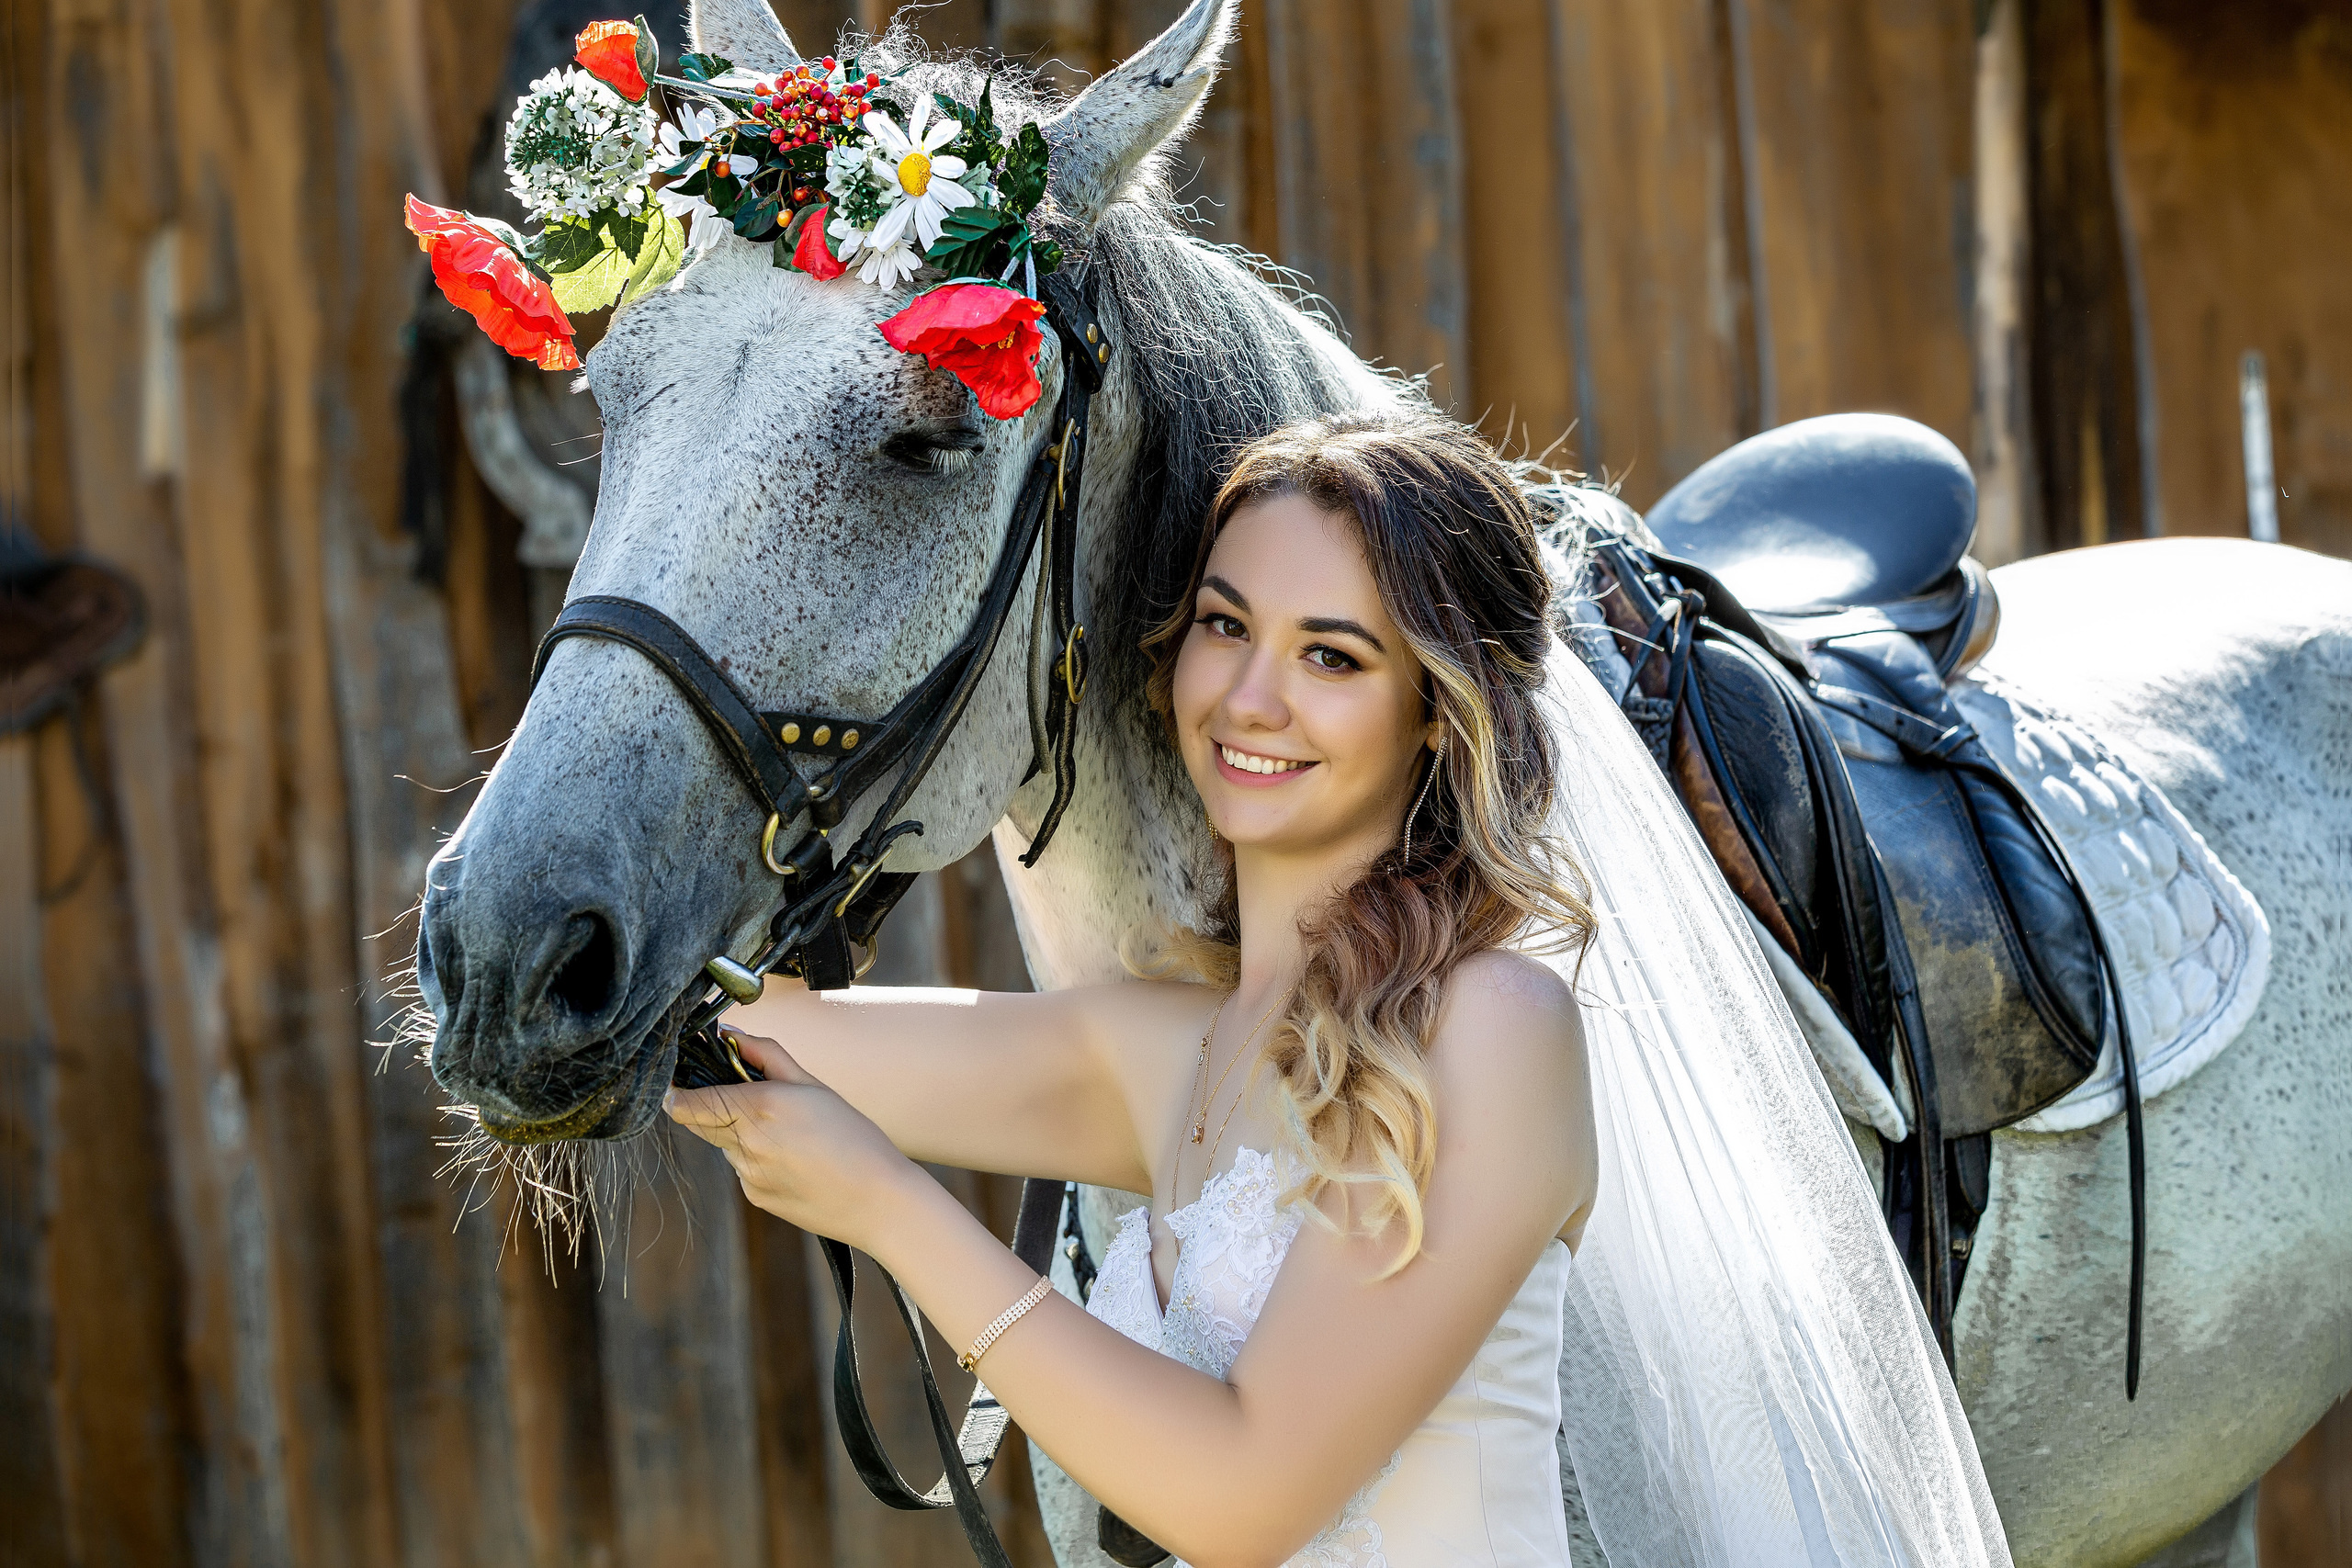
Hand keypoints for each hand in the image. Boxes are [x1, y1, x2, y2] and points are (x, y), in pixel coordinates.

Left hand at [666, 1028, 922, 1243]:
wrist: (878, 1201)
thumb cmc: (855, 1138)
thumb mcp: (813, 1085)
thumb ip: (766, 1055)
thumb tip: (731, 1035)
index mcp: (760, 1106)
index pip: (690, 1102)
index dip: (678, 1091)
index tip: (678, 1082)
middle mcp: (746, 1142)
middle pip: (698, 1122)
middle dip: (709, 1106)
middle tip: (745, 1097)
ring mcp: (748, 1173)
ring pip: (724, 1143)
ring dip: (739, 1132)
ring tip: (788, 1133)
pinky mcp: (754, 1196)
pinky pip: (741, 1168)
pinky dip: (756, 1157)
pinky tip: (793, 1158)